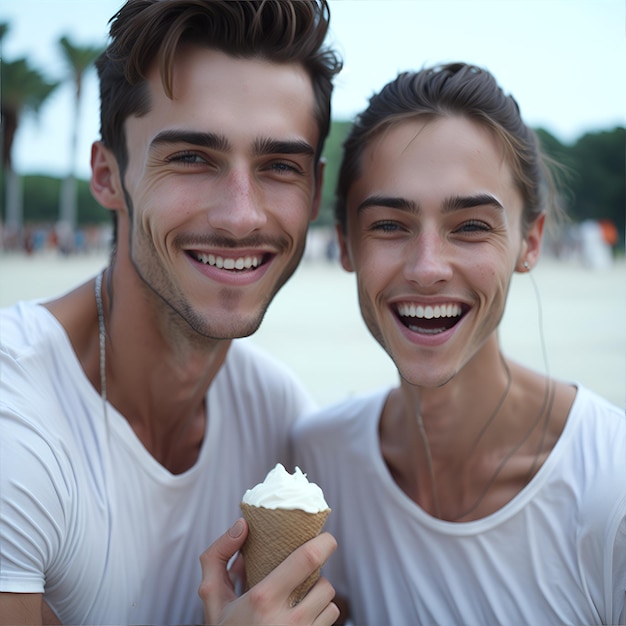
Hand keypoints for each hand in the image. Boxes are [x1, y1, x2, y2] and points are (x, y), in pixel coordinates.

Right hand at [199, 519, 338, 624]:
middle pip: (325, 583)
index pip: (307, 559)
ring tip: (298, 597)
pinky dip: (320, 614)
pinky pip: (330, 620)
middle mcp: (286, 621)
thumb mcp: (212, 595)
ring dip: (318, 595)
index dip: (324, 543)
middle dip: (318, 575)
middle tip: (303, 572)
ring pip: (329, 602)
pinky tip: (301, 616)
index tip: (325, 538)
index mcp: (262, 599)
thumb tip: (242, 525)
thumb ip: (218, 556)